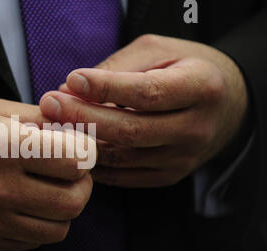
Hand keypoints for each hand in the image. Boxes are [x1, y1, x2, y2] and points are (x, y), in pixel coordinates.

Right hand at [0, 94, 93, 250]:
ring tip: (48, 190)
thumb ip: (43, 120)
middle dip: (81, 185)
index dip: (85, 153)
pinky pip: (31, 243)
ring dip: (62, 209)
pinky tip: (25, 204)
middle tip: (70, 173)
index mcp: (3, 147)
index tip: (79, 150)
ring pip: (57, 229)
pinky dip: (38, 225)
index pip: (75, 161)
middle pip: (73, 201)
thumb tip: (79, 130)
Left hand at [40, 34, 248, 187]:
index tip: (71, 80)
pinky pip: (125, 175)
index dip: (106, 88)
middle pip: (132, 130)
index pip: (147, 93)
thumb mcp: (157, 52)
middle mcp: (196, 128)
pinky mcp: (169, 175)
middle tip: (50, 104)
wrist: (223, 106)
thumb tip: (70, 90)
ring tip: (53, 125)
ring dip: (83, 142)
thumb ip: (116, 69)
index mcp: (201, 87)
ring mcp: (183, 158)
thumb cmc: (183, 69)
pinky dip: (96, 163)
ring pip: (124, 157)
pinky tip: (74, 147)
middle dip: (84, 118)